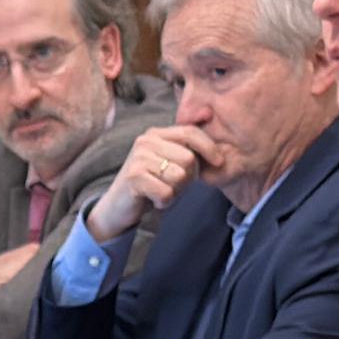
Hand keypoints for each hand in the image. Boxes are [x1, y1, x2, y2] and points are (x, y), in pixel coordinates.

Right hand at [93, 125, 212, 240]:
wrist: (118, 206)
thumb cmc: (150, 185)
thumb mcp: (170, 164)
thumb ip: (188, 153)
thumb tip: (219, 152)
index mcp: (156, 133)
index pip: (190, 132)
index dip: (208, 147)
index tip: (219, 162)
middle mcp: (146, 141)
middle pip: (188, 157)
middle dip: (187, 177)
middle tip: (172, 184)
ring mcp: (138, 158)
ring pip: (179, 176)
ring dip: (175, 190)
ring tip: (161, 190)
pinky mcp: (134, 177)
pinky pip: (166, 192)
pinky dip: (164, 201)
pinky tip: (153, 199)